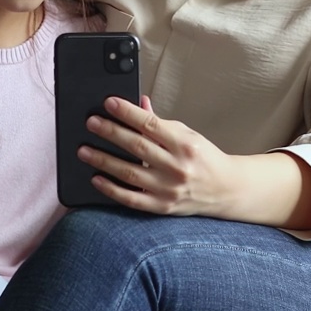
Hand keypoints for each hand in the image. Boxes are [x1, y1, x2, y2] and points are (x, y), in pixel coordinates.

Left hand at [78, 95, 240, 216]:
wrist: (226, 190)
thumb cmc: (204, 158)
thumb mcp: (187, 135)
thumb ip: (161, 123)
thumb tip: (139, 104)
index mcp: (184, 144)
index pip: (151, 125)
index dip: (128, 113)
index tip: (109, 103)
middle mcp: (177, 167)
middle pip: (137, 147)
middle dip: (111, 133)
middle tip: (91, 123)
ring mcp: (169, 189)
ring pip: (129, 173)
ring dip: (103, 160)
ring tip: (84, 150)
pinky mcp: (162, 207)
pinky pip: (131, 199)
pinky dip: (112, 189)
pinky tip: (96, 178)